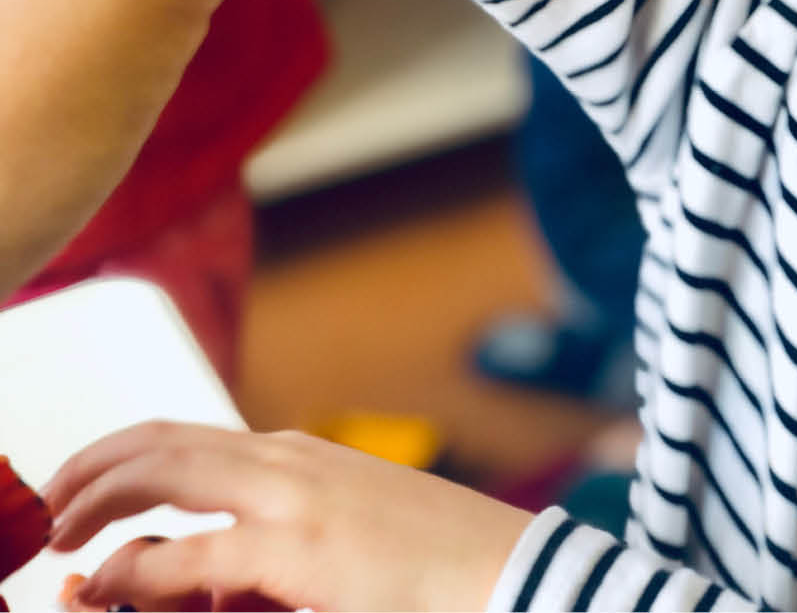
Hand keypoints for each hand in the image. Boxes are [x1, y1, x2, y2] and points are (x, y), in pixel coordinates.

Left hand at [41, 424, 529, 612]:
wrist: (519, 575)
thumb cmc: (443, 566)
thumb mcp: (354, 531)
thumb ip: (284, 533)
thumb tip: (215, 562)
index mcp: (303, 457)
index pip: (187, 439)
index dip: (119, 460)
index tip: (81, 497)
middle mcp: (291, 461)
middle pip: (161, 442)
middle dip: (89, 470)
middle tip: (51, 511)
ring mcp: (296, 499)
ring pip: (164, 473)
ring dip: (97, 500)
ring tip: (62, 537)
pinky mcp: (299, 549)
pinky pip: (192, 553)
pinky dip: (138, 568)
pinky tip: (110, 584)